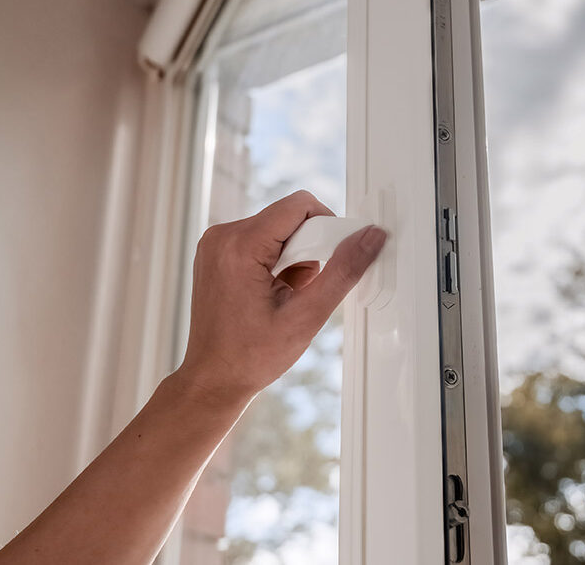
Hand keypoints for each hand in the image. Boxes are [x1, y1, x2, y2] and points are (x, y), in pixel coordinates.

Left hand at [176, 190, 386, 405]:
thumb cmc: (251, 356)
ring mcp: (215, 243)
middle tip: (303, 290)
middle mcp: (221, 236)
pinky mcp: (218, 252)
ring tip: (285, 297)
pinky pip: (261, 240)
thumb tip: (370, 237)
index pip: (299, 205)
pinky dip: (277, 262)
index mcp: (238, 246)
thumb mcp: (307, 315)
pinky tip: (272, 294)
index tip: (331, 261)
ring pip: (278, 229)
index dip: (326, 228)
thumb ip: (343, 271)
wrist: (214, 378)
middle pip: (289, 217)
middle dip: (308, 250)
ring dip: (294, 259)